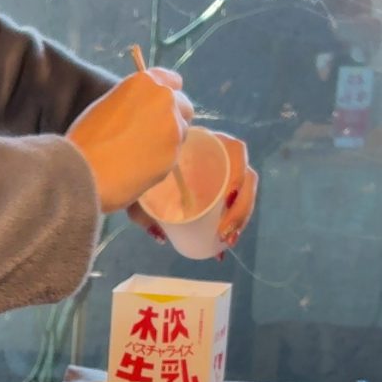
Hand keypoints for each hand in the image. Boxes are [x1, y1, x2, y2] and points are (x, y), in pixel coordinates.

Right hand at [68, 67, 194, 213]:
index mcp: (146, 82)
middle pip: (184, 106)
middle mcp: (165, 100)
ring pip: (181, 132)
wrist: (84, 172)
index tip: (159, 106)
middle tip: (152, 133)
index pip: (173, 80)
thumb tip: (144, 110)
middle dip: (173, 117)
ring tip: (143, 153)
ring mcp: (173, 129)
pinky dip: (161, 160)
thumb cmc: (85, 138)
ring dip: (168, 140)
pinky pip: (172, 156)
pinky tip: (140, 167)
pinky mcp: (174, 156)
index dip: (166, 95)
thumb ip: (134, 101)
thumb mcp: (108, 104)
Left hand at [131, 134, 258, 247]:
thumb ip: (143, 209)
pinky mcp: (224, 184)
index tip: (226, 200)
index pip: (235, 150)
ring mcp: (225, 169)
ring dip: (241, 217)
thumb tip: (161, 235)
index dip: (237, 174)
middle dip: (241, 209)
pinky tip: (229, 239)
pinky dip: (236, 220)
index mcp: (205, 142)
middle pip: (246, 176)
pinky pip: (238, 200)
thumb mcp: (141, 184)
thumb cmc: (142, 165)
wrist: (135, 158)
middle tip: (223, 233)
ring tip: (227, 240)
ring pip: (246, 191)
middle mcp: (221, 153)